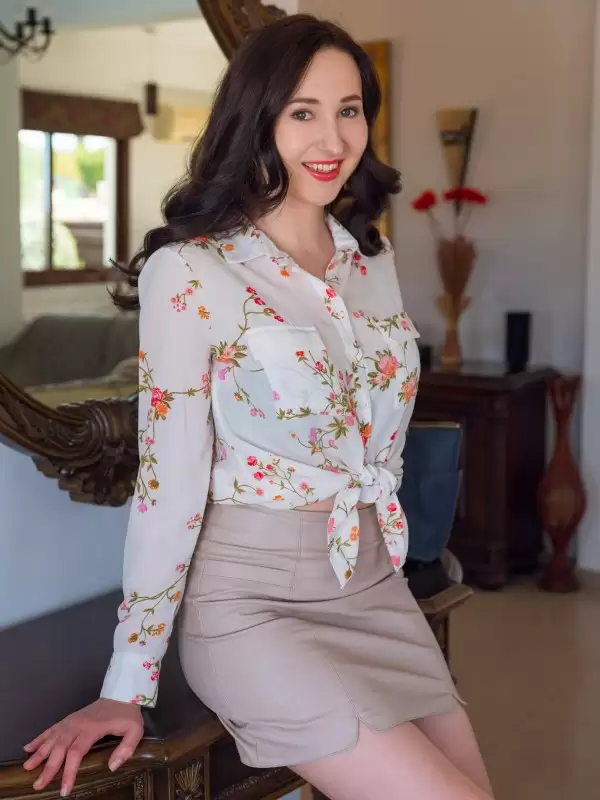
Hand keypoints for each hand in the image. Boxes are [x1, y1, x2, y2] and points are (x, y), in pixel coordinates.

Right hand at [23, 698, 143, 795]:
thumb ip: (126, 748)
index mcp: (92, 729)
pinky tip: (28, 747)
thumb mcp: (134, 730)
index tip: (64, 790)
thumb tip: (112, 767)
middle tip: (38, 785)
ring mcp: (72, 720)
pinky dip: (39, 738)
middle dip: (48, 768)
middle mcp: (78, 724)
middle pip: (59, 748)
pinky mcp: (70, 718)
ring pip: (52, 738)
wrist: (122, 692)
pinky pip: (52, 728)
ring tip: (27, 768)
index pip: (76, 753)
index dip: (68, 772)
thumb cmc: (127, 714)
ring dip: (39, 753)